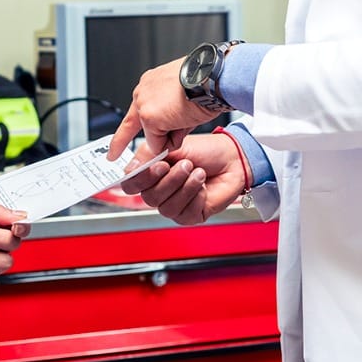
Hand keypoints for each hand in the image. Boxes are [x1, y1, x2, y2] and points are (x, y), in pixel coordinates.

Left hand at [107, 56, 217, 159]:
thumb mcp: (184, 98)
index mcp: (152, 84)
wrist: (211, 77)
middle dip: (141, 139)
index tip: (113, 149)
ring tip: (188, 116)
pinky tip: (184, 122)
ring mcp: (144, 105)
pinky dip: (173, 140)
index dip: (124, 133)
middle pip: (137, 125)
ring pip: (153, 137)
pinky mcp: (149, 118)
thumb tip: (166, 139)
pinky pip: (159, 144)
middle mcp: (143, 91)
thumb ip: (170, 116)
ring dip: (172, 135)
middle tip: (123, 152)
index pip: (135, 111)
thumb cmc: (206, 83)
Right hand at [118, 133, 244, 225]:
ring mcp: (175, 205)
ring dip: (184, 187)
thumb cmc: (205, 150)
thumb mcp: (172, 146)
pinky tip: (203, 186)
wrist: (231, 158)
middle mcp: (161, 191)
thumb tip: (130, 168)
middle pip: (149, 198)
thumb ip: (148, 156)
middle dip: (169, 180)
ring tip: (198, 171)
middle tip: (185, 164)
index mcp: (152, 174)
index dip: (141, 179)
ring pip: (166, 207)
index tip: (159, 166)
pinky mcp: (191, 215)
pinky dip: (195, 196)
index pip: (131, 185)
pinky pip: (184, 214)